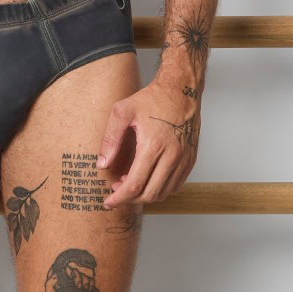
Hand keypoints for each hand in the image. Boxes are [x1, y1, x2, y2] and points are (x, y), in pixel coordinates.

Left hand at [97, 78, 199, 205]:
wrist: (182, 89)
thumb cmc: (153, 98)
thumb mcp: (123, 112)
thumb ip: (110, 139)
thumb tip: (102, 164)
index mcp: (153, 145)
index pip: (135, 184)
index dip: (119, 198)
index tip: (108, 202)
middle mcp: (172, 155)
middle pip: (149, 194)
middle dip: (130, 198)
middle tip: (117, 190)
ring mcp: (184, 159)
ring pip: (163, 193)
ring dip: (145, 194)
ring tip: (132, 181)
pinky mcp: (191, 159)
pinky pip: (175, 186)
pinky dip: (160, 189)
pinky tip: (149, 178)